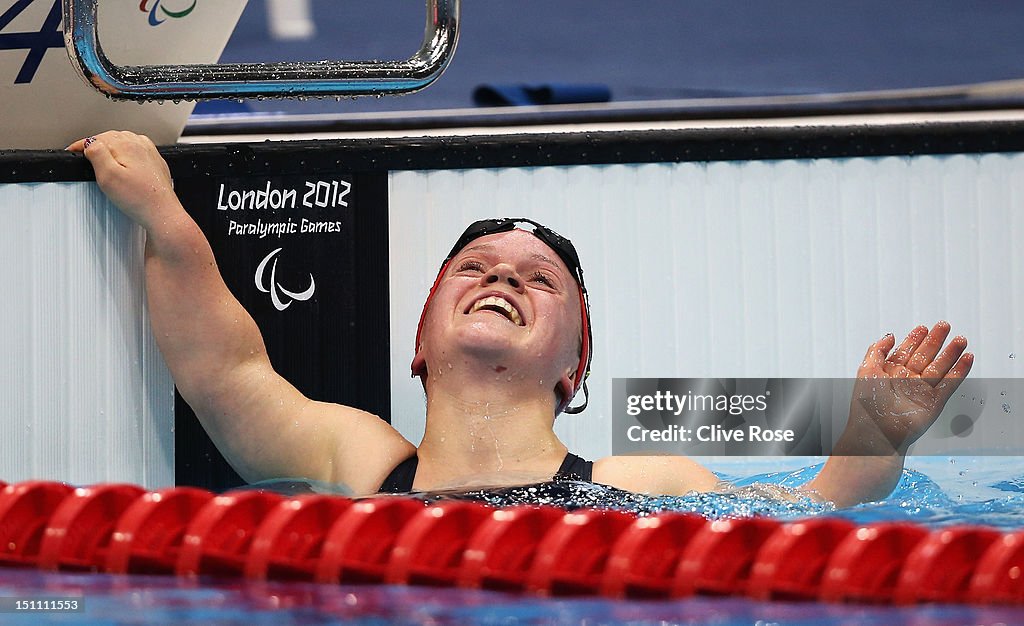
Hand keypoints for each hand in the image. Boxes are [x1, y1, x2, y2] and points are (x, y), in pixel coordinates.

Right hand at [67, 131, 176, 230]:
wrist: (162, 213)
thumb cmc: (139, 199)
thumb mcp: (108, 175)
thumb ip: (96, 154)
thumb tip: (90, 143)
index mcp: (127, 145)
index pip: (96, 138)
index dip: (80, 145)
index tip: (72, 151)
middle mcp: (141, 145)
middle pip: (110, 138)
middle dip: (95, 144)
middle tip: (84, 156)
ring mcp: (150, 153)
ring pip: (124, 141)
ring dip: (111, 147)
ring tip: (101, 158)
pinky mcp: (156, 163)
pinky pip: (136, 150)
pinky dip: (125, 152)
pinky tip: (123, 163)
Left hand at [845, 321, 972, 453]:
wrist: (877, 432)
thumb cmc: (867, 405)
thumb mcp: (866, 370)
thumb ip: (877, 350)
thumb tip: (889, 335)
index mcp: (890, 372)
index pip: (906, 351)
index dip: (915, 338)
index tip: (923, 327)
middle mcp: (907, 380)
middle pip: (925, 355)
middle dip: (935, 340)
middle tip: (944, 326)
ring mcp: (922, 391)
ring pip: (940, 367)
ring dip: (950, 353)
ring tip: (960, 339)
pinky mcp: (935, 402)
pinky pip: (950, 383)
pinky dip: (960, 371)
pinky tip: (966, 358)